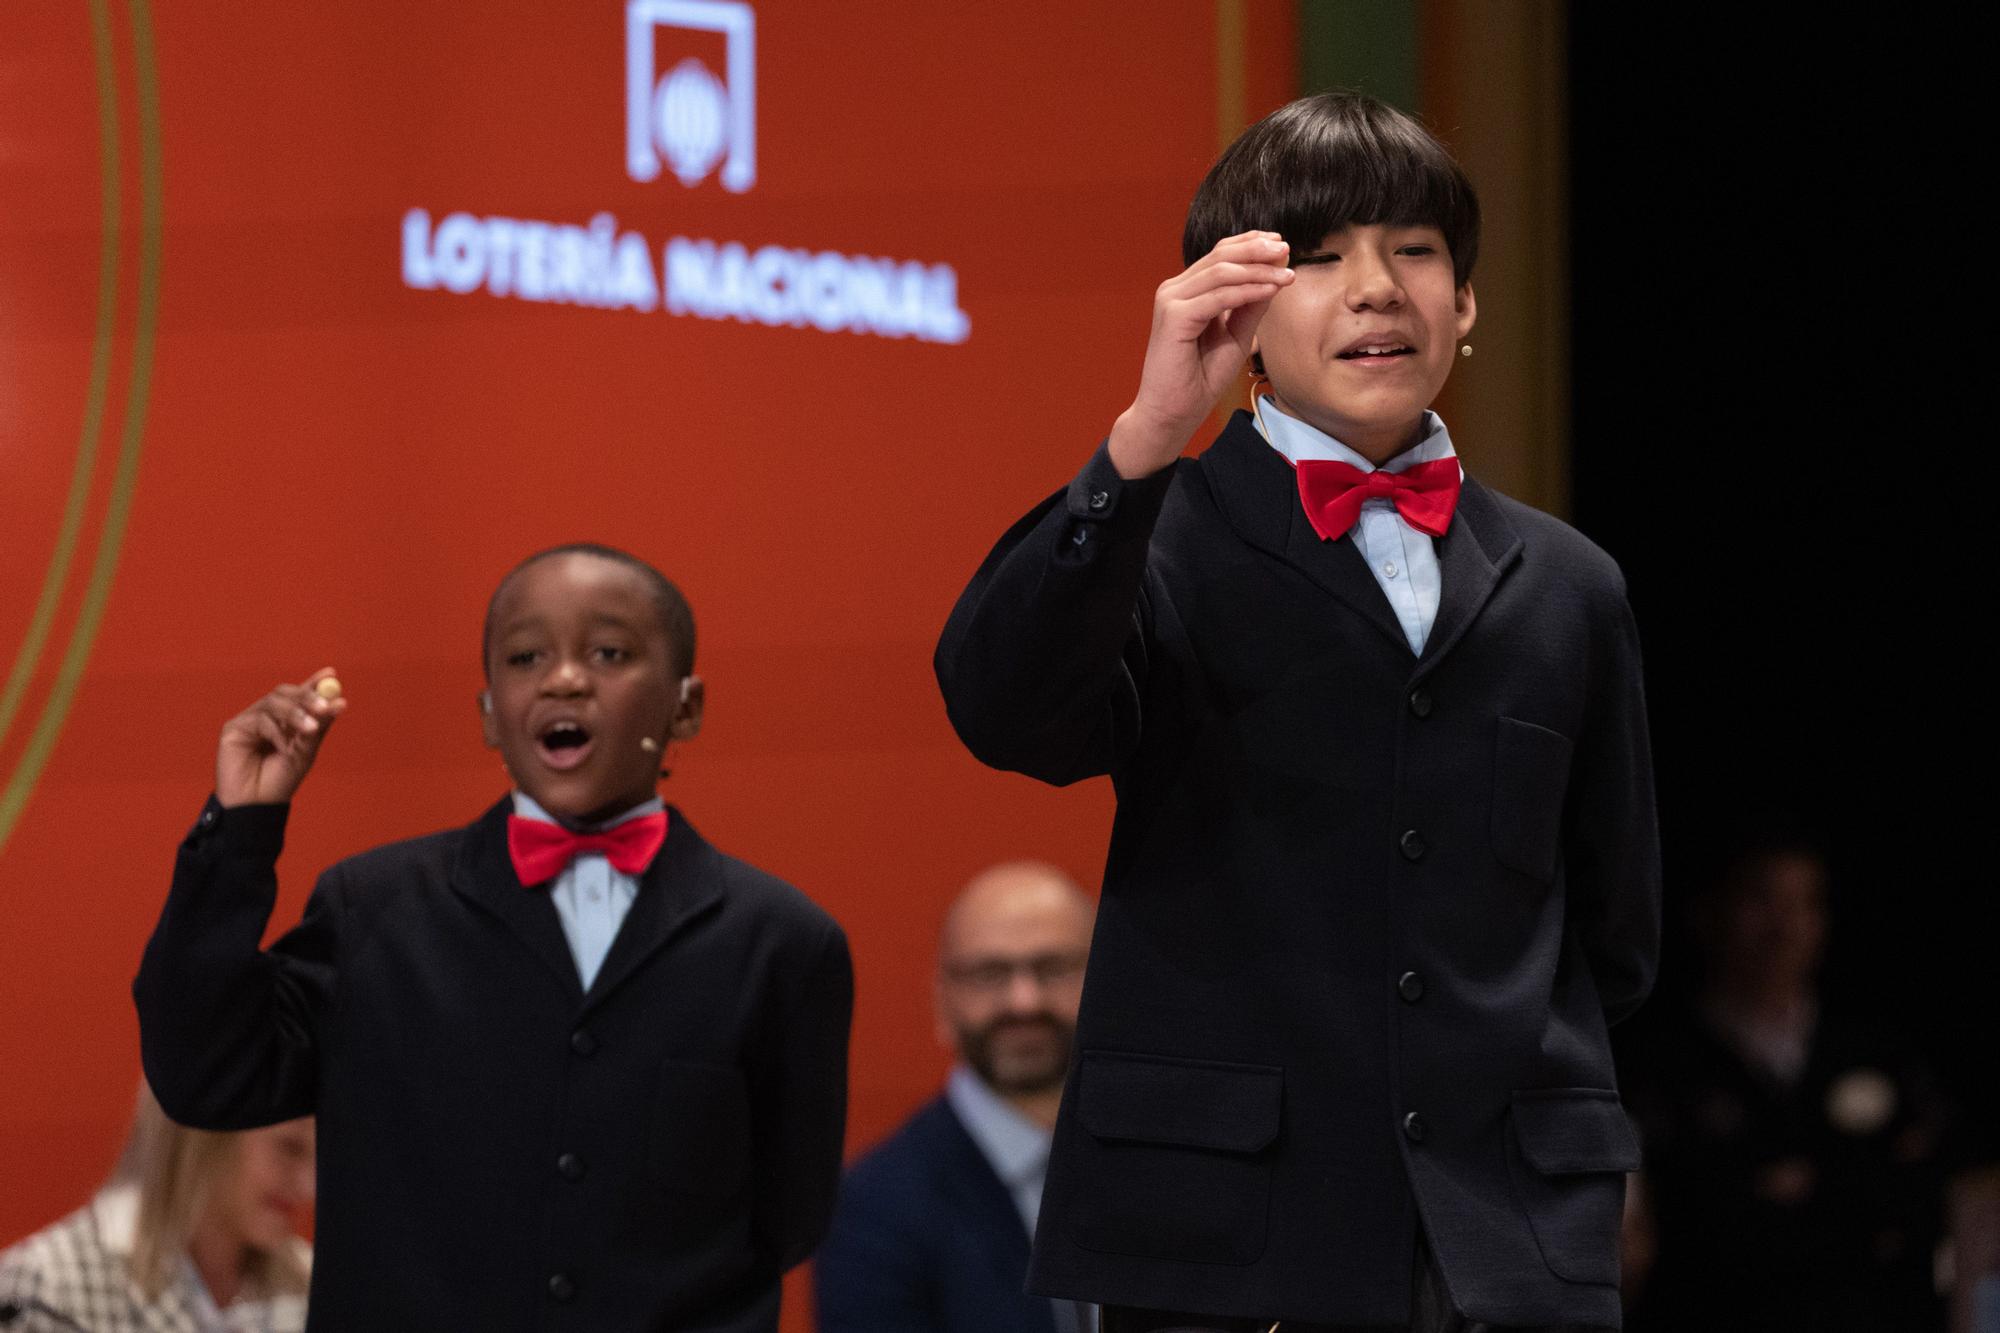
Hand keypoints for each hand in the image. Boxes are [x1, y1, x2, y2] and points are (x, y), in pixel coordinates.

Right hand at [215, 668, 347, 807]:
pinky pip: (259, 719)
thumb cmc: (281, 781)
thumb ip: (318, 726)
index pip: (300, 695)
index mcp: (286, 722)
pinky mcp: (233, 729)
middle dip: (307, 695)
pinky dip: (275, 731)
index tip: (331, 674)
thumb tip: (341, 702)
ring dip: (295, 713)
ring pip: (273, 701)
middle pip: (285, 692)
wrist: (256, 805)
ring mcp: (249, 721)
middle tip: (324, 705)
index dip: (314, 682)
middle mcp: (267, 718)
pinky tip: (281, 748)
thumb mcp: (306, 751)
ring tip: (309, 729)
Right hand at [1108, 232, 1291, 478]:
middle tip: (1287, 250)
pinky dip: (1247, 291)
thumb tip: (1275, 275)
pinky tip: (1271, 290)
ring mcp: (1171, 301)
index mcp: (1187, 292)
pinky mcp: (1173, 317)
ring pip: (1221, 272)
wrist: (1173, 413)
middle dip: (1257, 250)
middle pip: (1220, 256)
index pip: (1220, 256)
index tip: (1282, 246)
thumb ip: (1250, 307)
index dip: (1251, 244)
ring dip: (1258, 270)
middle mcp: (1175, 290)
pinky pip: (1218, 297)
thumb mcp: (1236, 337)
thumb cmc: (1199, 380)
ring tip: (1286, 275)